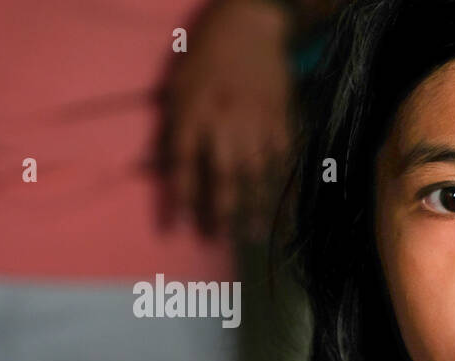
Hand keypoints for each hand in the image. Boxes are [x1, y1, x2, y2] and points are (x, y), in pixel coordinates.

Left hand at [160, 0, 294, 238]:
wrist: (251, 26)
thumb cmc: (206, 54)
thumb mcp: (179, 85)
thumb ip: (177, 125)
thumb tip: (172, 167)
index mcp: (192, 111)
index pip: (183, 165)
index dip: (180, 198)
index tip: (176, 227)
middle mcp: (224, 123)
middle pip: (222, 178)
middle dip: (220, 212)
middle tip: (219, 240)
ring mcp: (257, 125)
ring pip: (255, 175)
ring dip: (254, 208)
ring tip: (253, 235)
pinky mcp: (281, 122)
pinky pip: (281, 161)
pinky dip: (281, 186)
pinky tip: (282, 207)